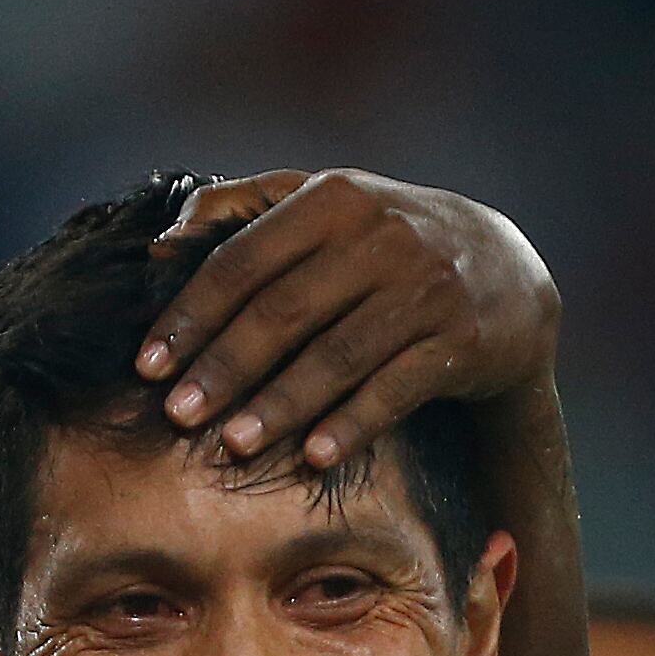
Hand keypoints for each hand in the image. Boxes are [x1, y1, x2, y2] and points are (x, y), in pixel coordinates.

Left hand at [138, 168, 559, 474]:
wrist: (506, 272)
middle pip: (284, 311)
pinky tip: (312, 457)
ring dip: (280, 404)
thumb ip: (241, 210)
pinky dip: (353, 423)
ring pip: (337, 355)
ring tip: (233, 444)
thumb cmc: (384, 245)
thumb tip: (159, 246)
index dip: (191, 316)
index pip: (243, 261)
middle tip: (178, 415)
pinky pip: (395, 389)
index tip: (148, 366)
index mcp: (333, 199)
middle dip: (225, 367)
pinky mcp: (461, 339)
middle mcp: (381, 236)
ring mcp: (424, 288)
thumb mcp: (324, 207)